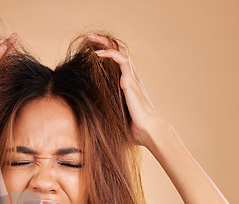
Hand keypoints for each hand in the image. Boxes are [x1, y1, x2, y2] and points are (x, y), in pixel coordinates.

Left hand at [87, 33, 170, 148]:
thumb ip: (108, 111)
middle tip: (90, 37)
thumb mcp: (116, 116)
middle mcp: (131, 78)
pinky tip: (97, 54)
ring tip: (91, 38)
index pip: (118, 63)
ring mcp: (132, 78)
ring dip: (104, 43)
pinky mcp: (130, 81)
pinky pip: (120, 60)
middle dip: (104, 43)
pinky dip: (109, 54)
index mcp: (129, 85)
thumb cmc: (134, 129)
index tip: (91, 49)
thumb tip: (92, 118)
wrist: (148, 131)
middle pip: (119, 52)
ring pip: (120, 52)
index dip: (106, 53)